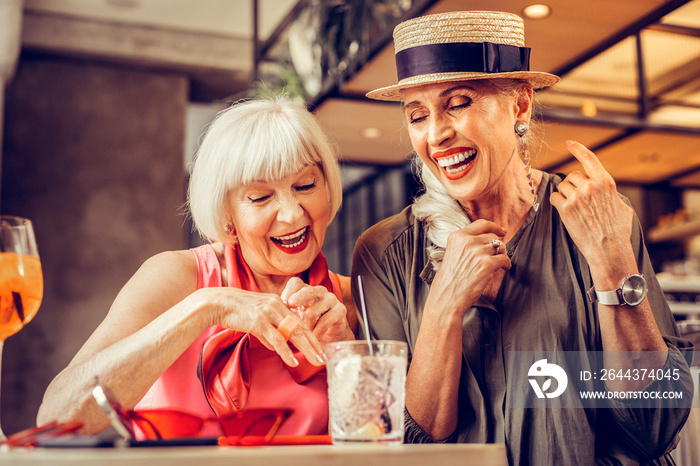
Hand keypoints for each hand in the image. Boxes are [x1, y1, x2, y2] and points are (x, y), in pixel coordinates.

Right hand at [202, 287, 325, 366]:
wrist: (217, 302)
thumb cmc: (235, 311)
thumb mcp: (257, 318)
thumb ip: (269, 331)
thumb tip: (277, 347)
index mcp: (278, 303)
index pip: (300, 321)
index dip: (311, 335)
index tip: (320, 348)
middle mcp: (277, 306)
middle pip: (301, 327)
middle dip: (315, 343)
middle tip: (324, 357)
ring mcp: (269, 313)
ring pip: (294, 333)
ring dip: (307, 348)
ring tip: (317, 360)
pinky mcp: (259, 321)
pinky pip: (277, 339)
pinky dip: (286, 352)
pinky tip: (294, 362)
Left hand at [281, 277, 351, 342]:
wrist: (330, 336)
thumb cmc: (310, 324)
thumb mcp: (296, 317)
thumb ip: (286, 313)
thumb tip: (272, 313)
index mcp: (306, 290)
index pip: (296, 283)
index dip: (288, 291)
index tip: (282, 302)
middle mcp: (319, 292)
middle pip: (307, 290)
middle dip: (298, 298)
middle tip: (290, 305)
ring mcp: (331, 300)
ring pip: (314, 310)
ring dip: (306, 325)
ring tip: (303, 334)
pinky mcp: (340, 310)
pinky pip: (326, 321)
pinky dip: (317, 332)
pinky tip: (313, 337)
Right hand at [430, 219, 510, 312]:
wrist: (447, 297)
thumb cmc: (448, 280)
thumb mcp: (452, 254)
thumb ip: (465, 244)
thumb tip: (485, 240)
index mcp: (457, 237)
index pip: (481, 224)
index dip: (494, 227)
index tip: (501, 231)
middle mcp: (467, 241)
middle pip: (492, 236)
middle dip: (496, 245)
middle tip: (496, 254)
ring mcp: (478, 252)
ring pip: (499, 247)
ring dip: (501, 255)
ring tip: (498, 263)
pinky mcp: (487, 264)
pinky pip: (504, 259)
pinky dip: (506, 264)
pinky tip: (503, 268)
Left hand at [549, 140, 634, 275]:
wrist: (609, 249)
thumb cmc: (618, 231)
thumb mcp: (622, 206)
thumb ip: (610, 194)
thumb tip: (605, 190)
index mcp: (606, 182)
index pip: (590, 159)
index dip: (578, 149)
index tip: (569, 143)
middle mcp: (590, 186)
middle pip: (572, 176)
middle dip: (572, 186)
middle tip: (579, 202)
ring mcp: (577, 197)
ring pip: (562, 187)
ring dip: (564, 196)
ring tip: (575, 210)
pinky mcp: (565, 209)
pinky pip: (554, 198)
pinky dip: (557, 203)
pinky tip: (566, 213)